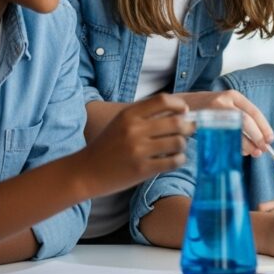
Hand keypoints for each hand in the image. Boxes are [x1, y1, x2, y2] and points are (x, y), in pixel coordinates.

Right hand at [76, 94, 191, 196]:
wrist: (85, 172)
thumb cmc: (107, 146)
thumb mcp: (121, 122)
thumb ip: (145, 115)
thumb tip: (180, 111)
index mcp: (129, 115)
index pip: (163, 100)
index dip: (179, 105)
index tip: (184, 112)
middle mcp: (134, 130)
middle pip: (176, 121)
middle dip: (188, 126)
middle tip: (189, 130)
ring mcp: (138, 150)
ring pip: (178, 142)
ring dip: (184, 144)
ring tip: (179, 146)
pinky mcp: (142, 170)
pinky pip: (173, 161)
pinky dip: (179, 159)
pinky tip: (175, 159)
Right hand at [179, 90, 273, 156]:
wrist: (186, 104)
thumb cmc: (214, 108)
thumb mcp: (230, 105)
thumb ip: (245, 118)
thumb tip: (264, 139)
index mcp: (234, 96)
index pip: (254, 112)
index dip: (264, 127)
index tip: (270, 140)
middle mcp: (224, 101)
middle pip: (245, 121)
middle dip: (256, 137)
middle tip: (263, 149)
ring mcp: (212, 112)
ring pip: (234, 130)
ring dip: (246, 145)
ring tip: (253, 152)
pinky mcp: (204, 123)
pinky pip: (222, 137)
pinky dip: (233, 146)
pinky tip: (239, 151)